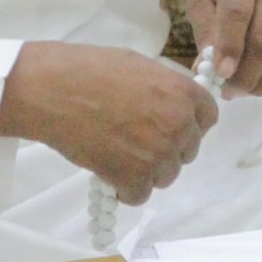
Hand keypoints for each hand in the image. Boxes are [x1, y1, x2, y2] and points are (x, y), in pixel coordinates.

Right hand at [0, 41, 219, 204]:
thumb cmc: (88, 70)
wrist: (52, 90)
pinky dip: (125, 190)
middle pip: (188, 151)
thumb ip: (163, 88)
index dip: (191, 125)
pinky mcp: (134, 177)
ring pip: (166, 175)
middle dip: (166, 150)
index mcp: (183, 92)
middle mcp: (179, 123)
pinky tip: (109, 174)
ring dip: (146, 171)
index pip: (209, 118)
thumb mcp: (139, 66)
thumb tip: (169, 104)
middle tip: (137, 144)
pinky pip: (139, 195)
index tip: (175, 129)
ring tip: (119, 156)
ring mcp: (158, 152)